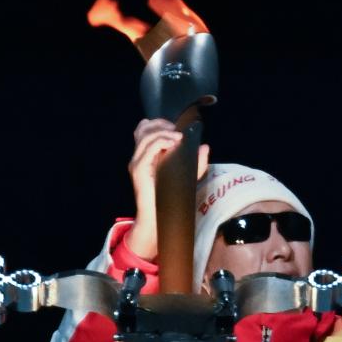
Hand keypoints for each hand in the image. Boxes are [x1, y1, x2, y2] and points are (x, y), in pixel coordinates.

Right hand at [124, 118, 209, 260]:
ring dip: (164, 132)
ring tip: (178, 137)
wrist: (158, 218)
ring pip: (146, 136)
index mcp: (146, 156)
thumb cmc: (170, 199)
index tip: (175, 126)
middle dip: (161, 124)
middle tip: (177, 130)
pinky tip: (174, 143)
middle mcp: (138, 157)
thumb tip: (204, 146)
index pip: (144, 130)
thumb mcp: (187, 176)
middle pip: (143, 129)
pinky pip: (149, 149)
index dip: (158, 123)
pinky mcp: (139, 169)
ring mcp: (137, 163)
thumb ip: (197, 162)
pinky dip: (162, 141)